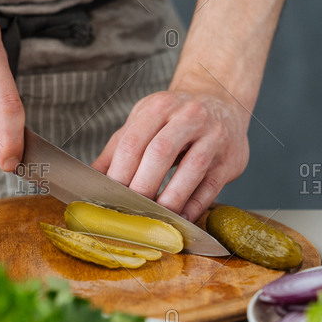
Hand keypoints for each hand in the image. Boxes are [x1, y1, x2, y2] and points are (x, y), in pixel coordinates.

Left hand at [92, 87, 249, 222]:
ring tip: (154, 217)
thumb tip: (90, 178)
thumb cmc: (173, 118)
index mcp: (159, 107)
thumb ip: (117, 149)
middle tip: (128, 209)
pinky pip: (211, 187)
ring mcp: (214, 136)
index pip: (133, 142)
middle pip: (160, 153)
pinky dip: (193, 207)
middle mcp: (189, 116)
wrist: (221, 101)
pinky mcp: (231, 159)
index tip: (107, 196)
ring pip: (192, 169)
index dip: (119, 172)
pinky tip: (179, 219)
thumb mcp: (143, 122)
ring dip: (169, 199)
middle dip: (141, 186)